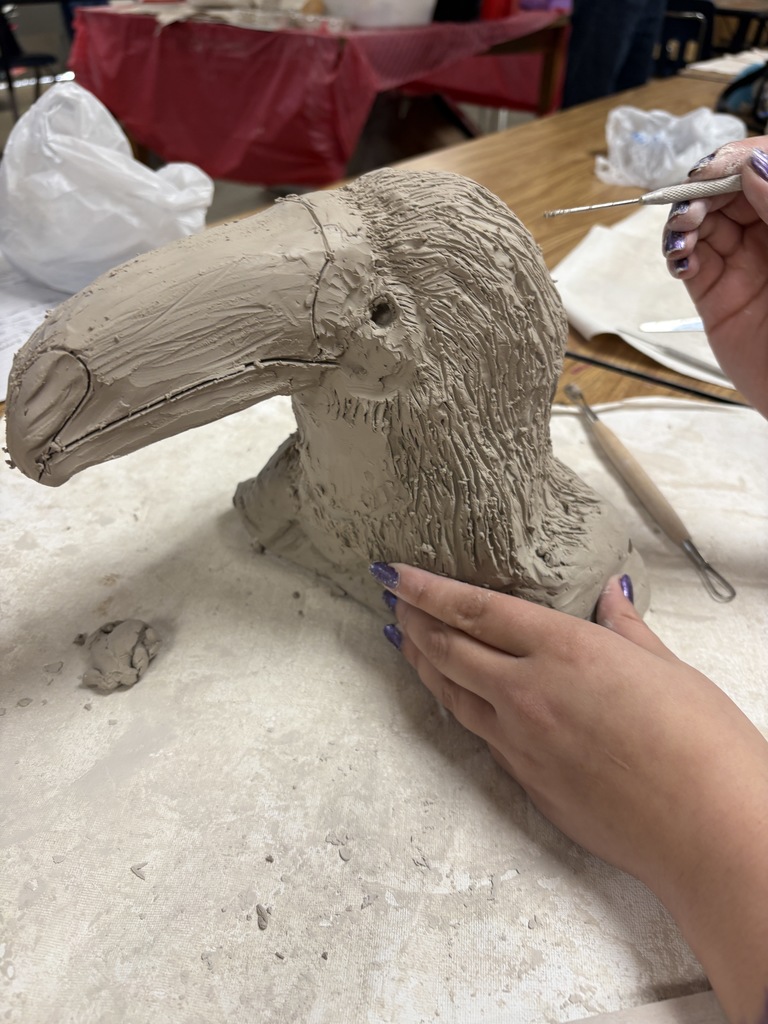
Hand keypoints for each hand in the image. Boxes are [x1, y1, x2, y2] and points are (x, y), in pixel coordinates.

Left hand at [372, 562, 767, 1020]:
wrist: (706, 833)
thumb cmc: (702, 744)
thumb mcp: (666, 668)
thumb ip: (626, 628)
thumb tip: (611, 595)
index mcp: (564, 650)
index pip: (475, 610)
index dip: (428, 589)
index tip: (396, 573)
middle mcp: (528, 693)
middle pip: (450, 650)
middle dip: (415, 621)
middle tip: (394, 600)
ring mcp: (520, 743)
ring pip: (453, 694)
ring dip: (423, 663)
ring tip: (404, 640)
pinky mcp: (526, 782)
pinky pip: (480, 734)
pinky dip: (457, 706)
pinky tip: (455, 697)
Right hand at [662, 139, 767, 417]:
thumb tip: (750, 165)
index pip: (765, 167)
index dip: (739, 158)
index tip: (719, 166)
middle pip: (729, 190)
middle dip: (706, 187)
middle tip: (693, 200)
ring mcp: (745, 264)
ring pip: (705, 222)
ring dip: (685, 219)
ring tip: (683, 232)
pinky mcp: (717, 297)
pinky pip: (691, 263)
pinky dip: (678, 253)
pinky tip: (681, 258)